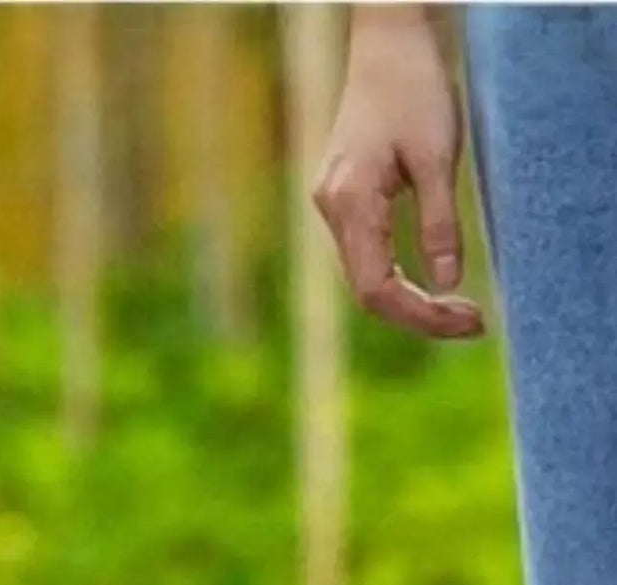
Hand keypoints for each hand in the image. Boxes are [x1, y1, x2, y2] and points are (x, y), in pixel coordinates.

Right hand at [313, 5, 485, 339]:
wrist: (387, 42)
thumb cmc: (414, 88)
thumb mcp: (437, 156)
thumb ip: (440, 222)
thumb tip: (447, 282)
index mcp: (350, 204)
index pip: (377, 288)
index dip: (421, 315)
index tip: (468, 321)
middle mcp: (332, 212)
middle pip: (368, 291)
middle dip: (420, 315)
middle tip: (472, 323)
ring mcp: (333, 207)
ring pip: (365, 277)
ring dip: (409, 301)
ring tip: (456, 309)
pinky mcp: (344, 199)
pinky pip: (366, 256)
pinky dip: (398, 278)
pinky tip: (427, 281)